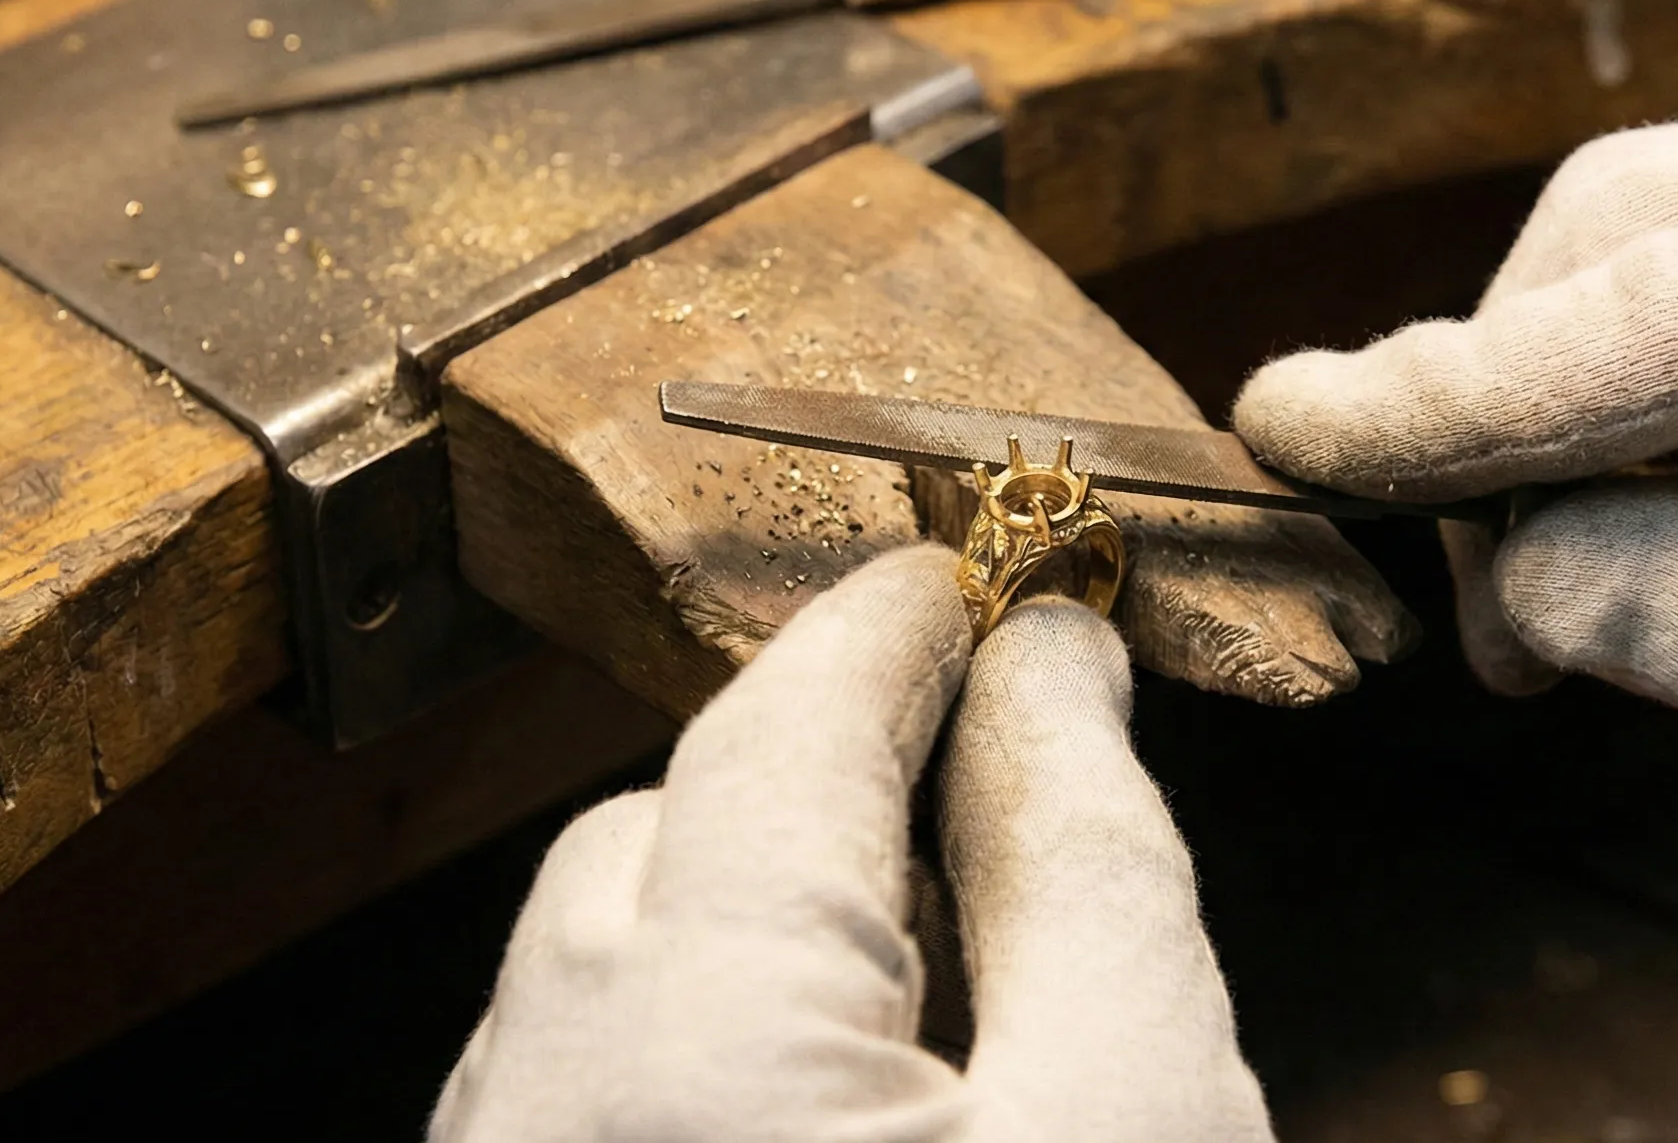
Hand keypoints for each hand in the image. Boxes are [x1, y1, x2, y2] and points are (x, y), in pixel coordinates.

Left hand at [430, 545, 1270, 1141]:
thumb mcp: (1142, 1116)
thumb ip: (1087, 866)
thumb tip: (1046, 668)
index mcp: (694, 1053)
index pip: (783, 735)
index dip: (893, 636)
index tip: (976, 588)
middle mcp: (536, 1117)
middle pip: (655, 843)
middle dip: (813, 803)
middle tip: (986, 832)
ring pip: (597, 976)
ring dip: (745, 943)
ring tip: (933, 1027)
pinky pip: (572, 1097)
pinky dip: (692, 1065)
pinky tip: (830, 1128)